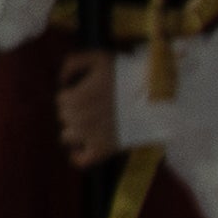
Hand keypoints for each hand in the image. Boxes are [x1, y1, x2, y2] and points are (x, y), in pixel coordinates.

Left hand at [53, 48, 119, 165]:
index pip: (62, 100)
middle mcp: (78, 119)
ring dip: (77, 130)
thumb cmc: (128, 74)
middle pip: (65, 117)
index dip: (75, 94)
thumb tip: (61, 81)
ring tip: (95, 123)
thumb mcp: (99, 58)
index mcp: (74, 98)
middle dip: (76, 111)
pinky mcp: (102, 150)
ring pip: (68, 136)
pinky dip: (78, 156)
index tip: (90, 93)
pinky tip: (84, 148)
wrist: (156, 96)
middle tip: (96, 106)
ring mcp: (89, 136)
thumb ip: (72, 63)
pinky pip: (80, 160)